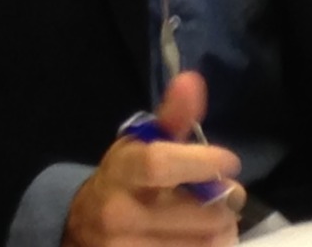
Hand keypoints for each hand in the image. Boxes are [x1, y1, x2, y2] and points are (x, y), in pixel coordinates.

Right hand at [63, 72, 244, 245]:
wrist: (80, 230)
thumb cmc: (123, 180)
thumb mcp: (140, 144)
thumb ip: (172, 115)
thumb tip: (191, 80)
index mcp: (122, 172)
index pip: (160, 164)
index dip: (203, 162)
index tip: (230, 161)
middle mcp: (118, 215)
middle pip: (197, 212)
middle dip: (225, 203)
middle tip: (230, 196)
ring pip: (202, 244)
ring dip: (222, 232)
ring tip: (219, 221)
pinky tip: (203, 241)